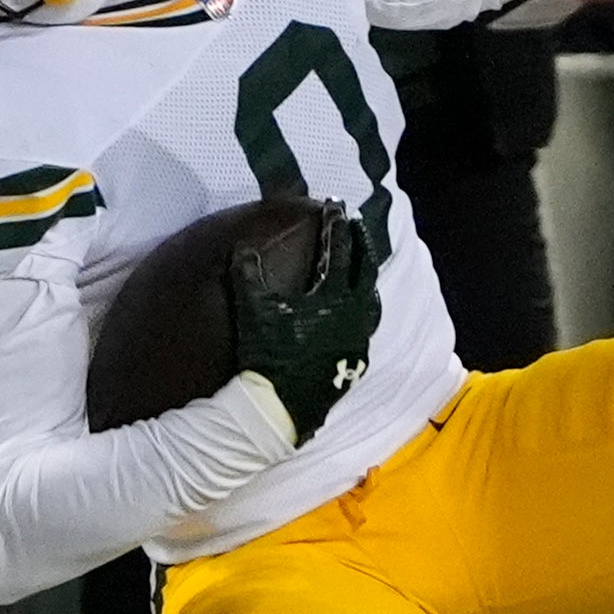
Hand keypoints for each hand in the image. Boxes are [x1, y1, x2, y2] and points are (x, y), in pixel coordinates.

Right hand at [229, 197, 383, 438]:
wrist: (280, 407)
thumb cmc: (268, 355)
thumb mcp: (254, 311)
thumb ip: (248, 275)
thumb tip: (243, 246)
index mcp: (334, 297)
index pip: (339, 251)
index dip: (336, 226)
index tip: (336, 207)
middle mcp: (354, 315)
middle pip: (365, 271)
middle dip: (361, 245)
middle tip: (357, 226)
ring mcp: (358, 339)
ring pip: (371, 301)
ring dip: (365, 280)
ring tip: (361, 269)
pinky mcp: (356, 362)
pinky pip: (365, 327)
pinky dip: (361, 311)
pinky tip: (354, 313)